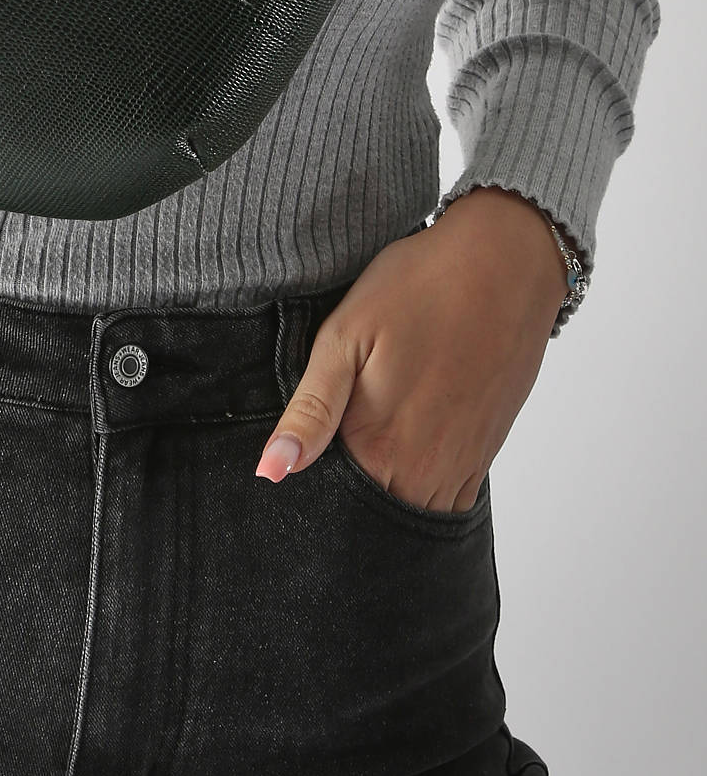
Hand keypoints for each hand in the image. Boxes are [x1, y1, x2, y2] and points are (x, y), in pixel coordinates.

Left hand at [254, 188, 569, 512]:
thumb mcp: (343, 337)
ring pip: (410, 509)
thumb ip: (310, 412)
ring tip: (372, 435)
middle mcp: (424, 471)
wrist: (502, 263)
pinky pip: (447, 498)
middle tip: (338, 436)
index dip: (309, 483)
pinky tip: (406, 442)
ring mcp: (460, 466)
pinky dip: (421, 485)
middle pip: (371, 513)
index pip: (331, 502)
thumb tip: (272, 472)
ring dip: (385, 489)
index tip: (300, 455)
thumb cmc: (416, 288)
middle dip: (346, 496)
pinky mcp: (484, 452)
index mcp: (378, 448)